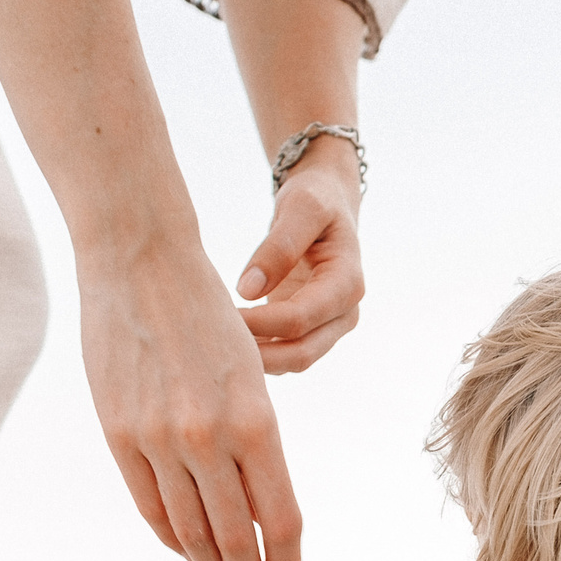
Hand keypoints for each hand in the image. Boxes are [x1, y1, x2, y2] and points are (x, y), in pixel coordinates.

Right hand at [82, 244, 301, 560]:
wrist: (141, 262)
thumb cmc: (208, 315)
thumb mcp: (251, 375)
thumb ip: (254, 443)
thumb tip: (258, 510)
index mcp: (256, 421)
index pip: (280, 520)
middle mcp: (208, 438)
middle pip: (236, 538)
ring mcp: (159, 440)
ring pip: (190, 530)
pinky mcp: (120, 435)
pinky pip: (150, 506)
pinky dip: (172, 536)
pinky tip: (187, 549)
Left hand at [234, 158, 362, 373]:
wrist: (327, 205)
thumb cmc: (315, 199)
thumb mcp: (301, 207)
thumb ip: (278, 246)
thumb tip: (248, 290)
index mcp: (348, 283)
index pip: (301, 318)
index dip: (261, 322)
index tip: (221, 314)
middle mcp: (344, 313)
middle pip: (301, 353)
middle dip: (258, 355)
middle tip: (212, 344)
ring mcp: (329, 326)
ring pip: (293, 361)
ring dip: (257, 361)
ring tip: (215, 346)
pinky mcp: (311, 330)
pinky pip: (285, 354)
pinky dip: (259, 355)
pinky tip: (227, 342)